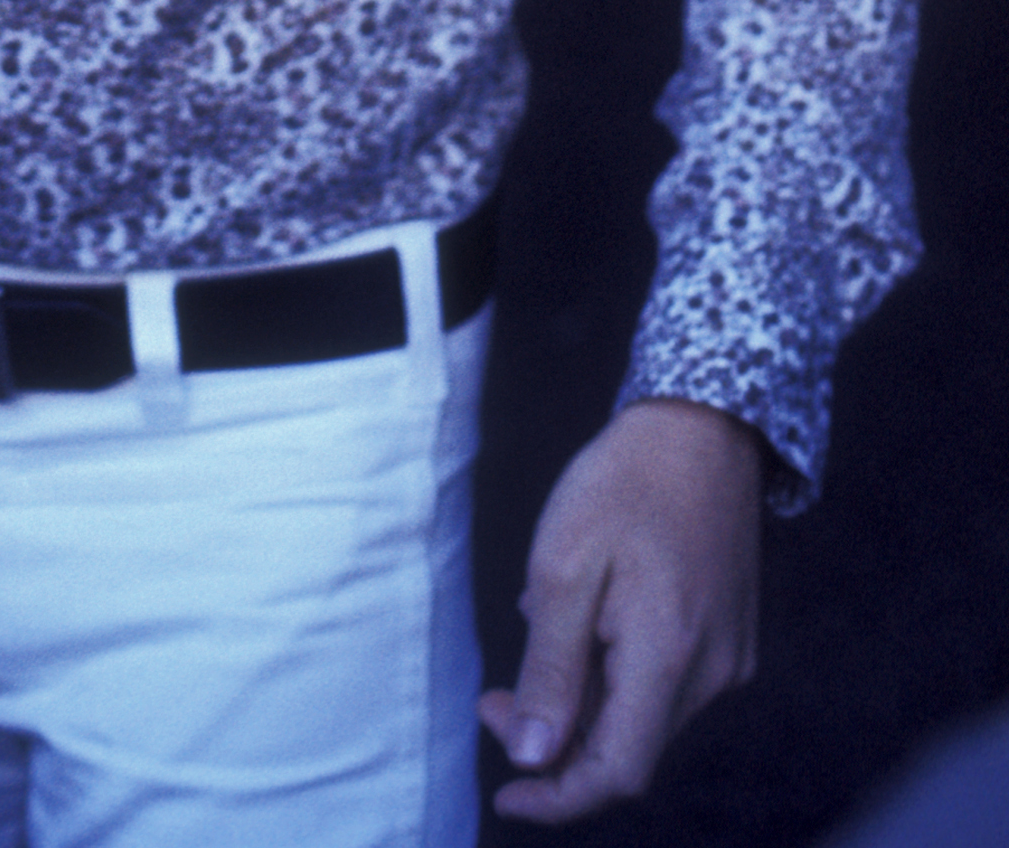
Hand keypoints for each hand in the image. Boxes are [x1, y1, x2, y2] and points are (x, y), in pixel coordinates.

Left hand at [479, 396, 761, 822]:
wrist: (702, 427)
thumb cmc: (624, 482)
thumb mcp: (564, 566)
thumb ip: (551, 669)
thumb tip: (535, 757)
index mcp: (671, 657)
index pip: (617, 771)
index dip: (558, 798)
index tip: (505, 796)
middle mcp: (713, 673)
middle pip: (629, 748)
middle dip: (556, 742)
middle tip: (495, 700)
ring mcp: (729, 657)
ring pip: (645, 718)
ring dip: (584, 706)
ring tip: (540, 633)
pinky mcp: (730, 638)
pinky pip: (665, 685)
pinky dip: (615, 677)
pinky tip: (585, 623)